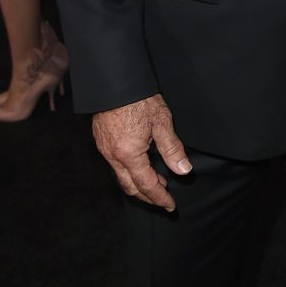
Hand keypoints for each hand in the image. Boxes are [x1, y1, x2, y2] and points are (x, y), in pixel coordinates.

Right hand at [92, 93, 191, 211]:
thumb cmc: (138, 98)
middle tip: (163, 200)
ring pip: (121, 177)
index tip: (171, 206)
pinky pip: (115, 166)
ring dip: (138, 185)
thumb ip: (172, 149)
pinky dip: (129, 173)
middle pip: (130, 187)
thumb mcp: (162, 122)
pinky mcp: (101, 141)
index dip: (160, 198)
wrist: (114, 80)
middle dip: (147, 197)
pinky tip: (140, 166)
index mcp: (129, 154)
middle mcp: (113, 156)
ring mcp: (105, 149)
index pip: (146, 185)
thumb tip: (183, 170)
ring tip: (156, 183)